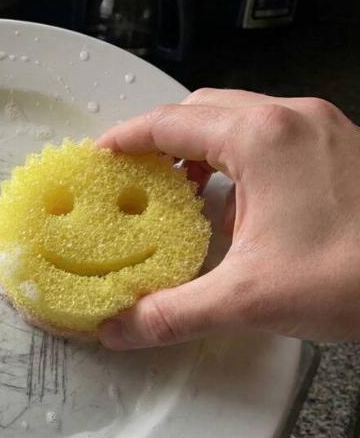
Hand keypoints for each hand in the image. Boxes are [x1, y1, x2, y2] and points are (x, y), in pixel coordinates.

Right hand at [96, 88, 359, 348]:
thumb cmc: (358, 274)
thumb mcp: (251, 298)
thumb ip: (173, 312)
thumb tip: (121, 328)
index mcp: (261, 139)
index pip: (171, 122)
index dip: (128, 137)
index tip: (102, 154)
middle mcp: (291, 120)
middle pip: (203, 109)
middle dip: (161, 139)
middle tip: (134, 173)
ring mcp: (320, 129)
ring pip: (239, 116)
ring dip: (200, 146)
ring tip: (178, 187)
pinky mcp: (339, 147)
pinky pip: (270, 134)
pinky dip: (237, 155)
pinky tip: (235, 199)